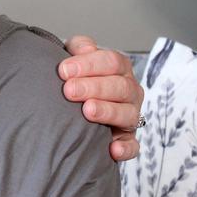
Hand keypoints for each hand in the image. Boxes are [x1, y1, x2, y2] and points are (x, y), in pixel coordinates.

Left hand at [58, 35, 143, 161]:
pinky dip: (126, 148)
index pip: (112, 61)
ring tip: (88, 111)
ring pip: (128, 114)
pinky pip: (132, 145)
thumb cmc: (75, 77)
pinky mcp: (126, 139)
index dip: (89, 65)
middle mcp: (129, 91)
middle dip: (94, 87)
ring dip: (108, 112)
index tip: (64, 70)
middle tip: (69, 90)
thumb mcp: (74, 56)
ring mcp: (130, 115)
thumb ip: (79, 47)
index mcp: (119, 68)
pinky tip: (112, 149)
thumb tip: (85, 48)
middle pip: (120, 86)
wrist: (73, 101)